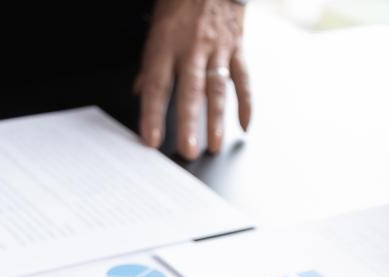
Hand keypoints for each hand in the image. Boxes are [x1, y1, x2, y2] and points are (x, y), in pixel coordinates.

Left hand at [136, 0, 251, 157]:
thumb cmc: (181, 1)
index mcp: (166, 43)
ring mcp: (217, 49)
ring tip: (214, 144)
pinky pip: (243, 78)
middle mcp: (192, 47)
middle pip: (190, 91)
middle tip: (188, 150)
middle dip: (189, 123)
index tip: (151, 140)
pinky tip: (244, 126)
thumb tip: (142, 92)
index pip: (157, 85)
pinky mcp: (237, 48)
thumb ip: (151, 63)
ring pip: (218, 88)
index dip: (153, 115)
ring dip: (217, 120)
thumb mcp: (156, 26)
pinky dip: (246, 103)